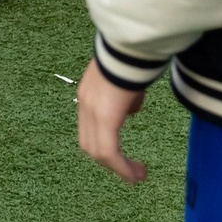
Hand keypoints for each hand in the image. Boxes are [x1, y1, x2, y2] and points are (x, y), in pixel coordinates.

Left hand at [76, 60, 147, 183]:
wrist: (130, 45)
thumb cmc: (133, 59)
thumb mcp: (128, 82)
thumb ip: (126, 98)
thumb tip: (130, 108)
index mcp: (89, 95)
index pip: (90, 130)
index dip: (105, 148)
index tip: (122, 159)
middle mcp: (85, 104)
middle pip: (90, 145)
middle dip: (111, 163)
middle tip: (131, 173)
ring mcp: (91, 110)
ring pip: (98, 151)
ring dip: (118, 168)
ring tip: (136, 177)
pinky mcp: (104, 116)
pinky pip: (108, 150)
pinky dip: (120, 166)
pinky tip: (134, 174)